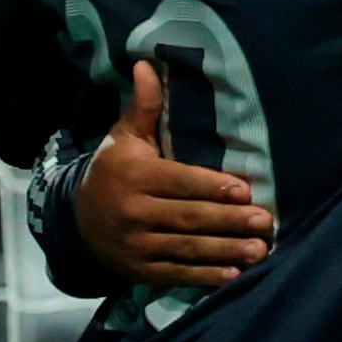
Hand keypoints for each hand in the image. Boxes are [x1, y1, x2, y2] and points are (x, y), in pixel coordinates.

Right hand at [74, 60, 272, 288]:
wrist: (76, 222)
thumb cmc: (114, 172)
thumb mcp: (124, 137)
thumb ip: (144, 106)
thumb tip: (147, 64)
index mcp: (135, 176)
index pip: (178, 181)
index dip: (211, 187)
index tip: (245, 190)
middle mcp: (134, 212)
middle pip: (188, 218)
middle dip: (228, 221)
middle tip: (265, 222)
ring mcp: (136, 245)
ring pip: (186, 248)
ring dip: (225, 251)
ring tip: (258, 250)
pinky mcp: (140, 271)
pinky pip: (177, 273)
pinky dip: (205, 277)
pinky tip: (233, 275)